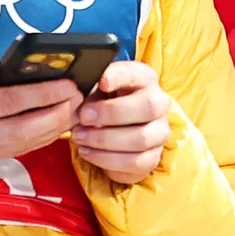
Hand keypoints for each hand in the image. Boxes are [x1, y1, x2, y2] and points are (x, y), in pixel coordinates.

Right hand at [0, 42, 79, 164]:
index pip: (8, 103)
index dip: (42, 94)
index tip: (68, 83)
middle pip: (22, 131)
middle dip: (57, 115)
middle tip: (82, 98)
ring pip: (22, 145)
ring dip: (53, 129)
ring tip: (77, 110)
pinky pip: (15, 150)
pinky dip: (40, 138)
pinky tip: (57, 123)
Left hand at [70, 60, 174, 184]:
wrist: (112, 134)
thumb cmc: (102, 105)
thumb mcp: (95, 90)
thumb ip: (90, 87)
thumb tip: (74, 91)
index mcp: (145, 80)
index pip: (138, 73)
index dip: (120, 77)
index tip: (101, 82)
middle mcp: (159, 104)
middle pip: (147, 107)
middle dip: (111, 113)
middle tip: (84, 117)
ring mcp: (159, 132)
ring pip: (140, 138)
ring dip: (104, 139)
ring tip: (79, 137)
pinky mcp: (153, 157)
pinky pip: (134, 162)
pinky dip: (106, 159)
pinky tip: (86, 152)